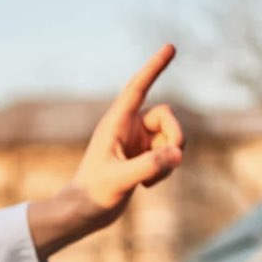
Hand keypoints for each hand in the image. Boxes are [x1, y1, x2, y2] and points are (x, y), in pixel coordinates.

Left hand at [29, 43, 184, 256]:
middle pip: (167, 116)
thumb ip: (148, 166)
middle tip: (170, 160)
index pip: (137, 88)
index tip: (170, 47)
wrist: (84, 214)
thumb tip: (177, 154)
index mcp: (115, 123)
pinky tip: (147, 185)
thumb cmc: (92, 195)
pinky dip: (166, 169)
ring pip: (171, 136)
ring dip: (170, 158)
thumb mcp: (119, 181)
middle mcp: (128, 128)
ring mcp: (137, 142)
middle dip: (175, 137)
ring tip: (150, 181)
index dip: (154, 67)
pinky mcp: (143, 157)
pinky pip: (169, 154)